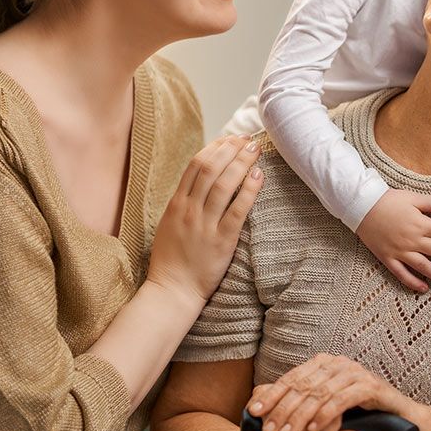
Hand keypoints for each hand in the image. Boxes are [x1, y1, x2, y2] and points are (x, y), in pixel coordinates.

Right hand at [148, 135, 262, 301]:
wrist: (172, 291)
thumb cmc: (172, 260)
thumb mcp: (170, 224)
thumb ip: (184, 202)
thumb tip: (202, 181)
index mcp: (176, 204)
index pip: (196, 165)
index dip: (215, 148)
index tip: (230, 139)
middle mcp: (190, 210)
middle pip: (211, 168)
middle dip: (231, 149)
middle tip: (247, 139)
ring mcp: (205, 224)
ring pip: (225, 184)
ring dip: (242, 163)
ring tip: (256, 150)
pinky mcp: (222, 240)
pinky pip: (238, 209)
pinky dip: (249, 190)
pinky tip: (259, 176)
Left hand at [246, 354, 408, 430]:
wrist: (399, 417)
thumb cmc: (358, 412)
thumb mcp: (325, 406)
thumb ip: (302, 403)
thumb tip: (266, 401)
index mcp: (323, 363)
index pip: (292, 377)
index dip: (272, 394)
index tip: (253, 411)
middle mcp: (337, 363)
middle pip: (302, 385)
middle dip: (282, 409)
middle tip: (269, 429)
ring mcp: (354, 372)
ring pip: (319, 393)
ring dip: (300, 415)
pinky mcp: (369, 386)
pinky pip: (341, 399)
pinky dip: (325, 414)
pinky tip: (313, 428)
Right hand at [357, 188, 430, 292]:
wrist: (360, 206)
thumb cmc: (388, 200)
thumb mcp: (413, 197)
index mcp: (420, 224)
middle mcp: (413, 240)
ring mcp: (400, 251)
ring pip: (424, 266)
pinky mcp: (388, 258)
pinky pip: (401, 274)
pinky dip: (412, 282)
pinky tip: (424, 288)